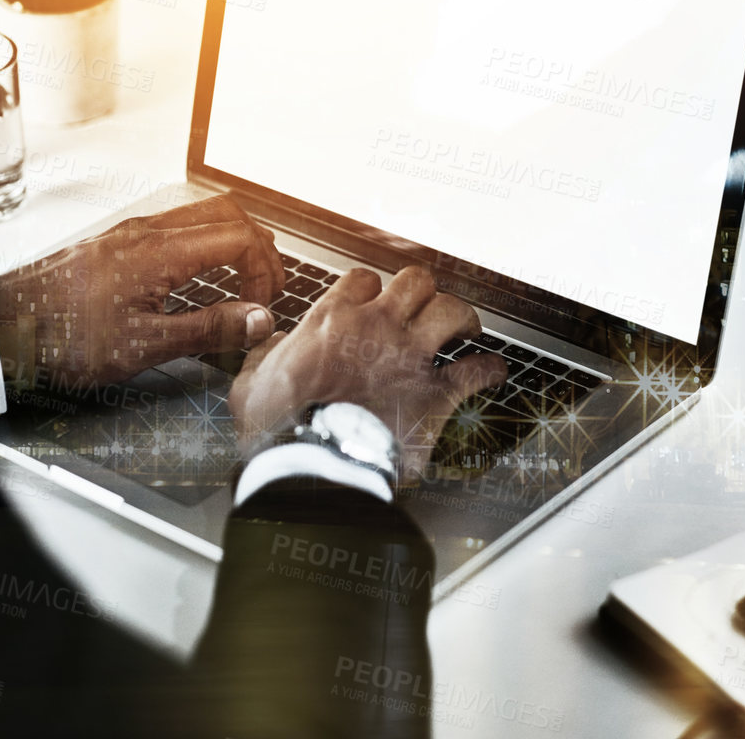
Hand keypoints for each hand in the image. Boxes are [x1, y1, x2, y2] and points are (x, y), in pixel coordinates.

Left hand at [0, 195, 284, 386]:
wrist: (0, 327)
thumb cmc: (62, 340)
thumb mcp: (142, 346)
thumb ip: (207, 329)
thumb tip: (258, 319)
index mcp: (159, 251)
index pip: (240, 238)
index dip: (264, 270)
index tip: (260, 307)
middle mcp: (147, 230)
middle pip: (227, 212)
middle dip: (258, 246)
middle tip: (265, 286)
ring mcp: (130, 233)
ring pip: (201, 214)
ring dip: (232, 241)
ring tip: (241, 281)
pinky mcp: (116, 244)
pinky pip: (176, 226)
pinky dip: (205, 243)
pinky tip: (199, 277)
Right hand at [230, 265, 506, 483]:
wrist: (314, 464)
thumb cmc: (280, 429)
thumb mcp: (251, 384)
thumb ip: (265, 356)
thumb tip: (274, 343)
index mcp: (332, 320)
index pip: (363, 280)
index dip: (372, 289)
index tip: (373, 302)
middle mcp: (377, 327)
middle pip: (415, 281)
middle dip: (423, 293)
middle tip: (424, 308)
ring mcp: (411, 357)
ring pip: (452, 310)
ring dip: (462, 318)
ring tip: (464, 329)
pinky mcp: (436, 393)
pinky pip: (476, 370)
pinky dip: (489, 369)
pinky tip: (493, 372)